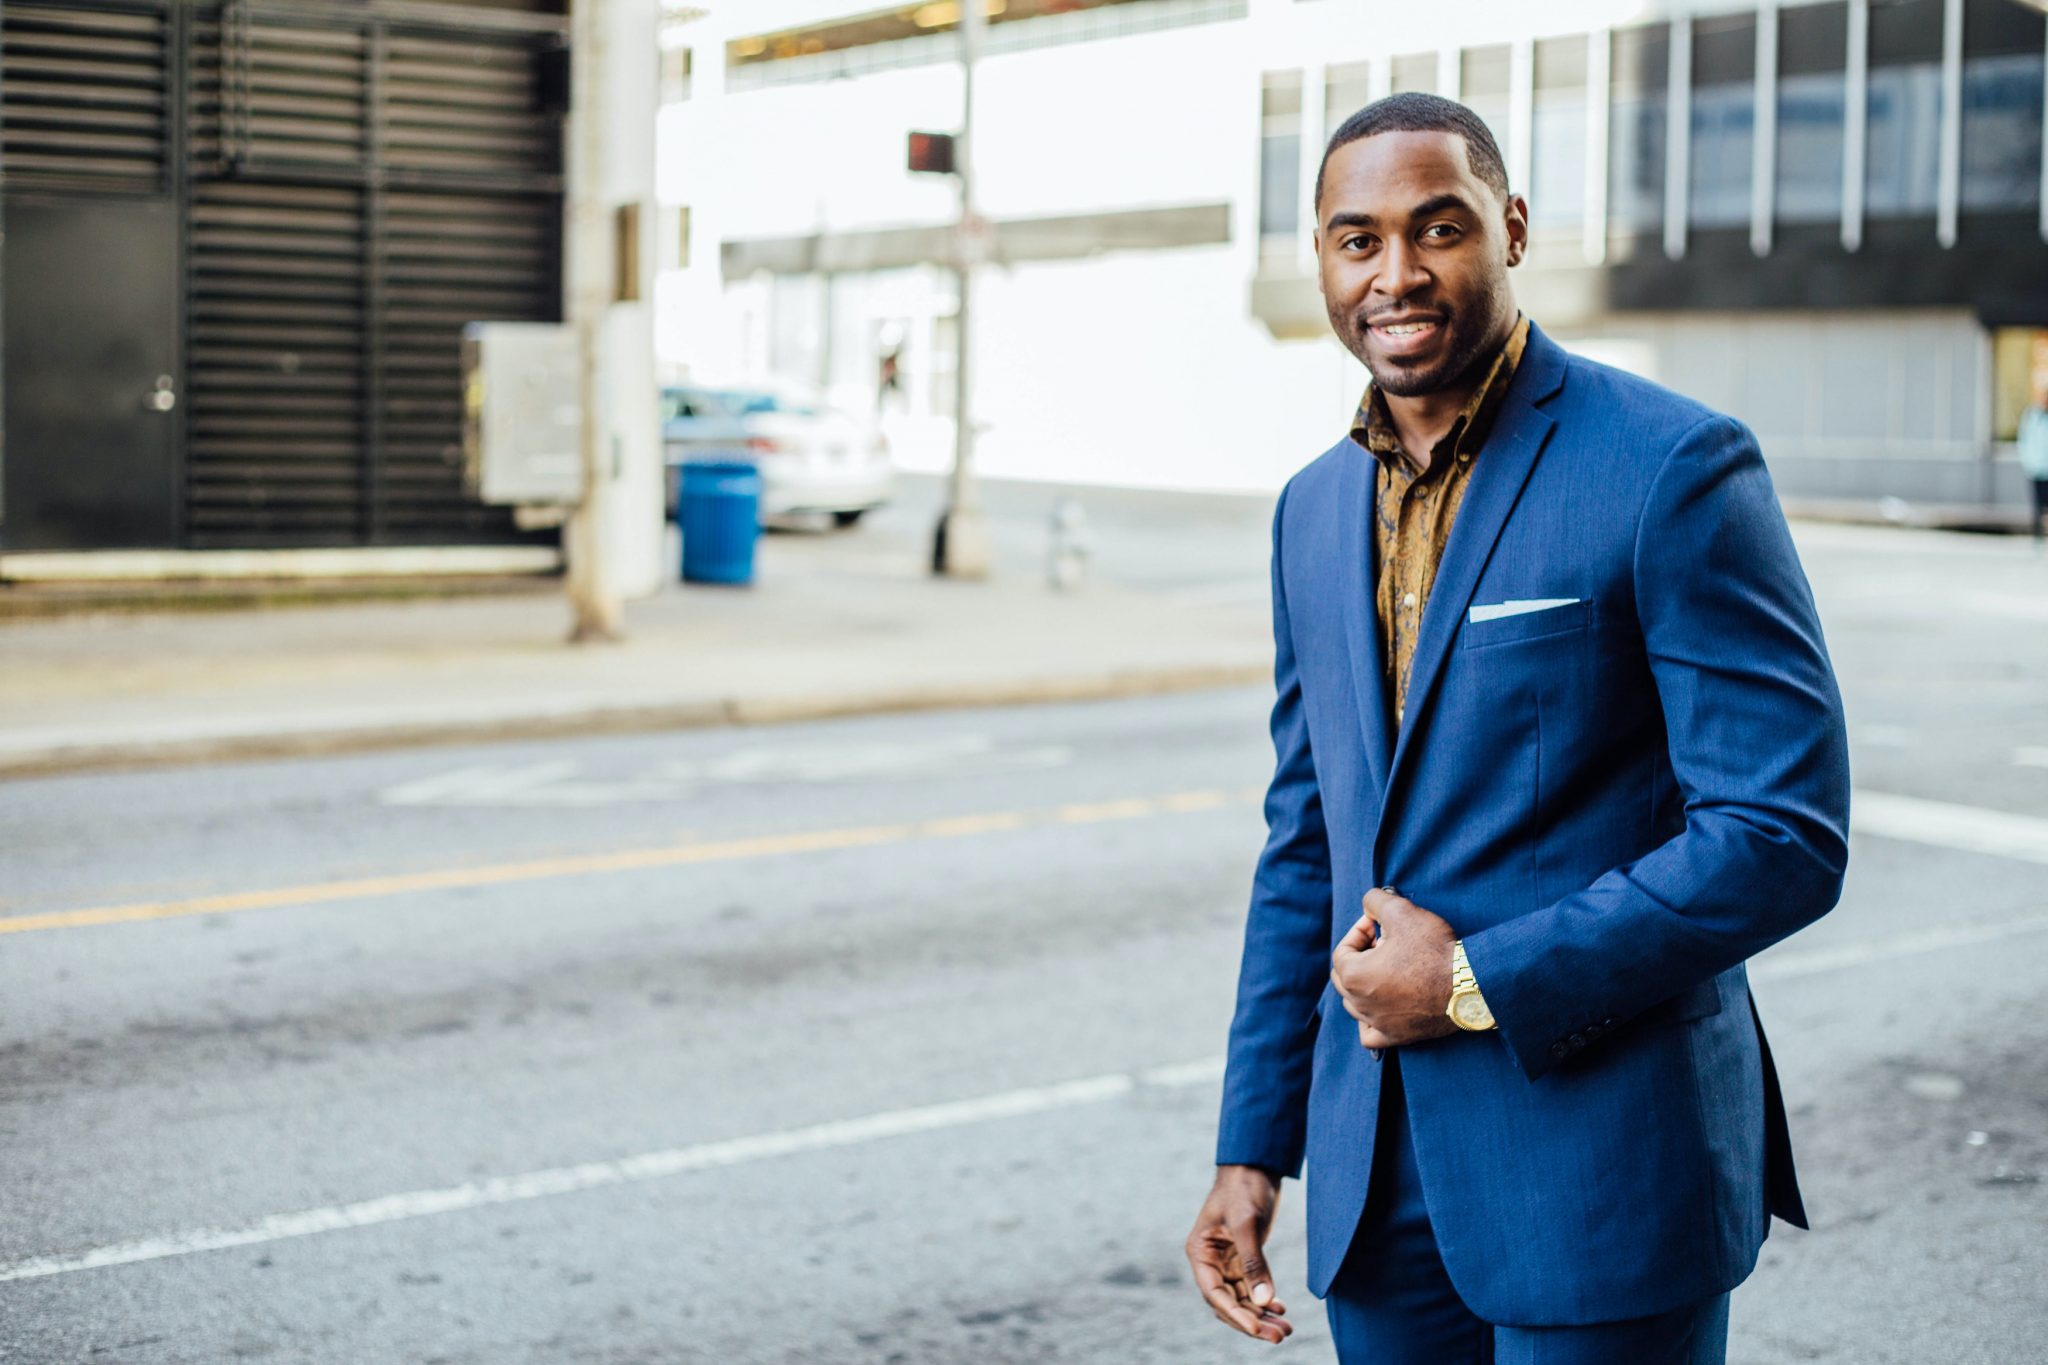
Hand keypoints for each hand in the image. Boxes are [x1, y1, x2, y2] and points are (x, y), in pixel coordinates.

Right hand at [1186, 1165, 1292, 1343]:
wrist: (1255, 1165)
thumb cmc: (1244, 1188)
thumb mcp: (1248, 1224)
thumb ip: (1254, 1263)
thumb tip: (1265, 1301)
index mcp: (1201, 1252)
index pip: (1215, 1293)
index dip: (1236, 1315)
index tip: (1258, 1329)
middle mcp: (1210, 1261)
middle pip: (1228, 1302)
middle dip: (1252, 1321)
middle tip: (1280, 1335)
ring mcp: (1226, 1261)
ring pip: (1242, 1298)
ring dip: (1262, 1314)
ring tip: (1286, 1328)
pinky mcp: (1242, 1257)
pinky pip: (1251, 1288)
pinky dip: (1265, 1300)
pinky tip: (1281, 1308)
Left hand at [1330, 887, 1459, 1049]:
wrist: (1470, 986)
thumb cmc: (1434, 950)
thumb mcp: (1402, 911)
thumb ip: (1375, 900)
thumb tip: (1368, 904)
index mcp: (1354, 975)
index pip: (1343, 950)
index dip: (1360, 933)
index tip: (1380, 926)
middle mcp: (1360, 1004)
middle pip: (1344, 977)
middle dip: (1361, 957)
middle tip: (1387, 944)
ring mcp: (1378, 1023)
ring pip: (1355, 1004)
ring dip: (1366, 984)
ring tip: (1391, 969)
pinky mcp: (1397, 1036)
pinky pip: (1370, 1033)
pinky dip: (1369, 1021)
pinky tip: (1382, 1007)